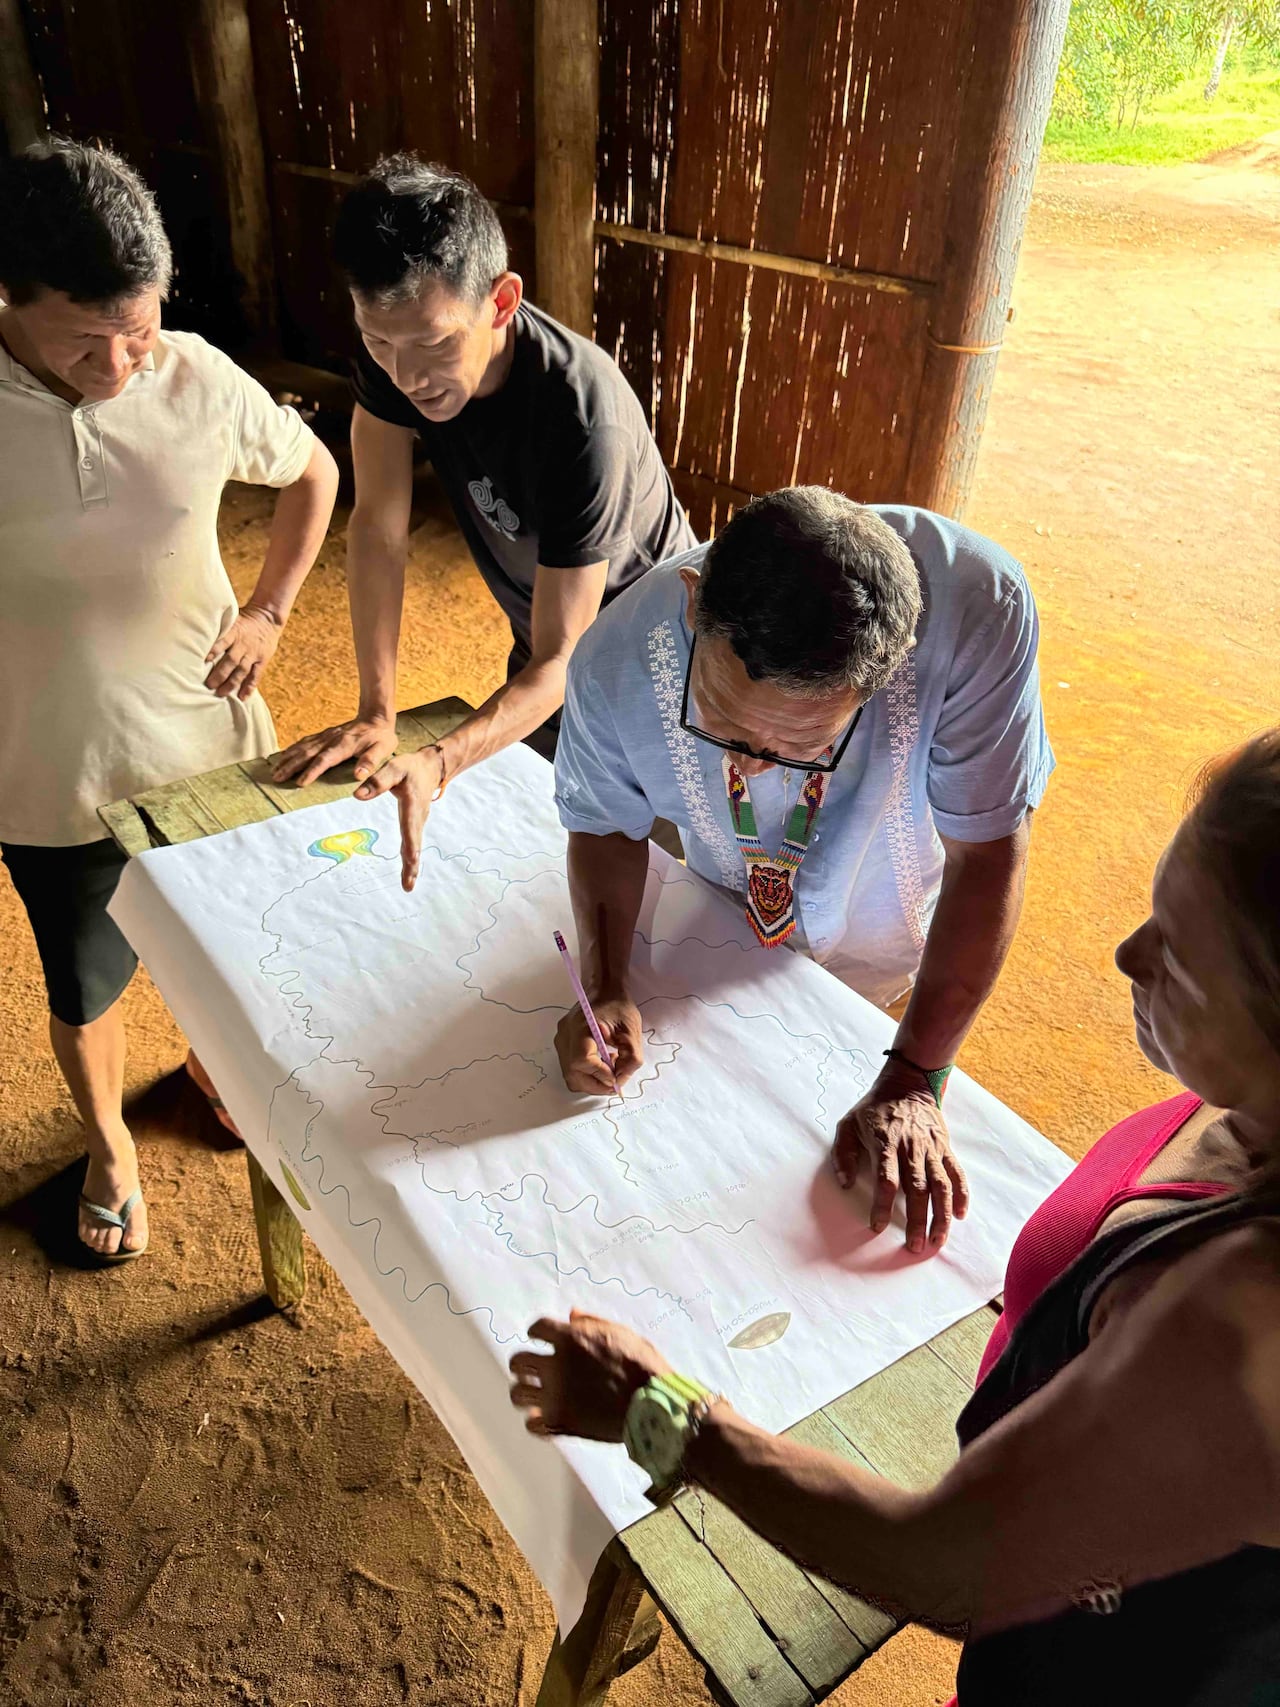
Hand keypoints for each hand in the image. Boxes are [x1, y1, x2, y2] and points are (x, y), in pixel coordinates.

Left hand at [205, 605, 281, 699]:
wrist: (268, 617)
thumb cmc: (244, 618)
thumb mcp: (231, 618)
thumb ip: (220, 629)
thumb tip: (198, 634)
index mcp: (235, 632)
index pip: (222, 642)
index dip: (214, 651)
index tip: (204, 660)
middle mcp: (243, 645)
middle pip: (231, 661)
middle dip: (220, 674)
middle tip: (209, 685)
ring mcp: (253, 654)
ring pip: (242, 671)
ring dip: (232, 683)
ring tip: (221, 693)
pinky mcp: (262, 660)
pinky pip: (256, 675)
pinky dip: (249, 687)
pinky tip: (242, 697)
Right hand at [272, 714, 397, 787]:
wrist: (376, 717)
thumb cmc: (381, 737)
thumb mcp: (382, 749)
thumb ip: (370, 761)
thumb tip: (359, 775)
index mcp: (344, 745)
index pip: (325, 759)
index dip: (312, 771)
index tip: (300, 782)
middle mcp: (331, 739)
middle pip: (307, 753)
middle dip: (291, 766)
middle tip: (276, 778)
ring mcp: (325, 736)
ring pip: (302, 747)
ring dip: (288, 758)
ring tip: (274, 770)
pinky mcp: (324, 735)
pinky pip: (304, 742)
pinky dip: (292, 749)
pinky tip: (283, 756)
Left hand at [352, 745, 442, 891]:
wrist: (429, 768)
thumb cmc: (410, 768)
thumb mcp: (395, 768)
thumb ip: (378, 781)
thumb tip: (357, 796)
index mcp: (413, 806)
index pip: (410, 827)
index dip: (411, 844)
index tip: (411, 860)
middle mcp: (418, 819)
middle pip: (415, 845)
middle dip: (412, 866)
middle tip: (408, 885)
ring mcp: (417, 823)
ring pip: (414, 847)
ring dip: (412, 867)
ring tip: (407, 885)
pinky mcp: (414, 825)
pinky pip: (412, 844)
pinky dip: (411, 860)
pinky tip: (408, 871)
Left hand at [509, 1308, 671, 1439]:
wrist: (655, 1405)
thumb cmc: (643, 1366)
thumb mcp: (621, 1334)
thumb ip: (591, 1324)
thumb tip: (571, 1314)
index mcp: (571, 1338)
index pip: (535, 1328)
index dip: (537, 1333)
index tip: (540, 1339)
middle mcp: (557, 1365)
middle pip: (518, 1361)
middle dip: (524, 1364)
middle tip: (532, 1370)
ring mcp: (556, 1395)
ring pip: (517, 1393)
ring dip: (524, 1392)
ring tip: (534, 1395)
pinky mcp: (560, 1423)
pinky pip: (530, 1424)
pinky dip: (535, 1421)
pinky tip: (545, 1417)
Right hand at [555, 994, 643, 1093]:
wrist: (604, 988)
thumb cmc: (619, 1006)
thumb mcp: (632, 1031)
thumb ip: (630, 1059)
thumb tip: (620, 1080)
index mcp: (581, 1027)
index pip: (582, 1060)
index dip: (600, 1074)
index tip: (616, 1077)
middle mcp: (565, 1035)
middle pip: (573, 1073)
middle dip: (596, 1084)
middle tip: (615, 1083)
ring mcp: (561, 1040)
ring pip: (571, 1075)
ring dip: (591, 1081)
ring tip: (609, 1071)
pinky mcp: (562, 1043)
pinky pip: (570, 1068)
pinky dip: (586, 1074)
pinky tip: (601, 1065)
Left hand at [831, 1071, 969, 1254]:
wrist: (907, 1084)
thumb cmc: (874, 1109)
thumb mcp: (848, 1124)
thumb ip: (843, 1155)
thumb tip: (845, 1183)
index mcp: (886, 1144)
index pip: (886, 1180)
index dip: (882, 1205)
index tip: (877, 1227)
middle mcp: (911, 1149)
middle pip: (917, 1189)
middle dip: (916, 1220)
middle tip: (914, 1246)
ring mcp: (932, 1149)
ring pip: (941, 1185)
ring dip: (942, 1215)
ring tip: (939, 1240)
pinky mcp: (945, 1148)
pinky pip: (957, 1173)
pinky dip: (962, 1194)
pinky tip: (962, 1215)